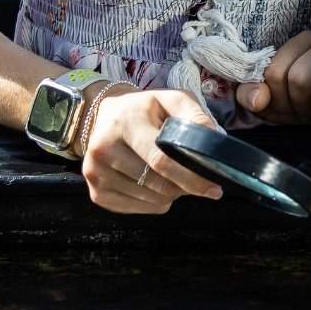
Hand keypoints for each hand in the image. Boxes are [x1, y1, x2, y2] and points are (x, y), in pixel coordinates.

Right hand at [79, 86, 224, 213]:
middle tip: (197, 181)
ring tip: (173, 176)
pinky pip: (136, 209)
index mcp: (127, 122)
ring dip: (171, 194)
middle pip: (157, 184)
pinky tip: (155, 185)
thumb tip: (215, 142)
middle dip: (184, 187)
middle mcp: (104, 148)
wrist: (104, 117)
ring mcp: (96, 173)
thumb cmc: (145, 110)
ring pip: (149, 199)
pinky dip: (154, 203)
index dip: (191, 177)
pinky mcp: (95, 192)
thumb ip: (195, 116)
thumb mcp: (171, 100)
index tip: (213, 188)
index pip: (161, 160)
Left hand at [237, 30, 310, 124]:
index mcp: (305, 40)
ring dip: (307, 110)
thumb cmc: (305, 104)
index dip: (273, 96)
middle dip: (292, 104)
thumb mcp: (272, 100)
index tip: (283, 103)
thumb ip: (251, 94)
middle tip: (300, 112)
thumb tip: (257, 99)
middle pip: (297, 77)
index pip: (274, 70)